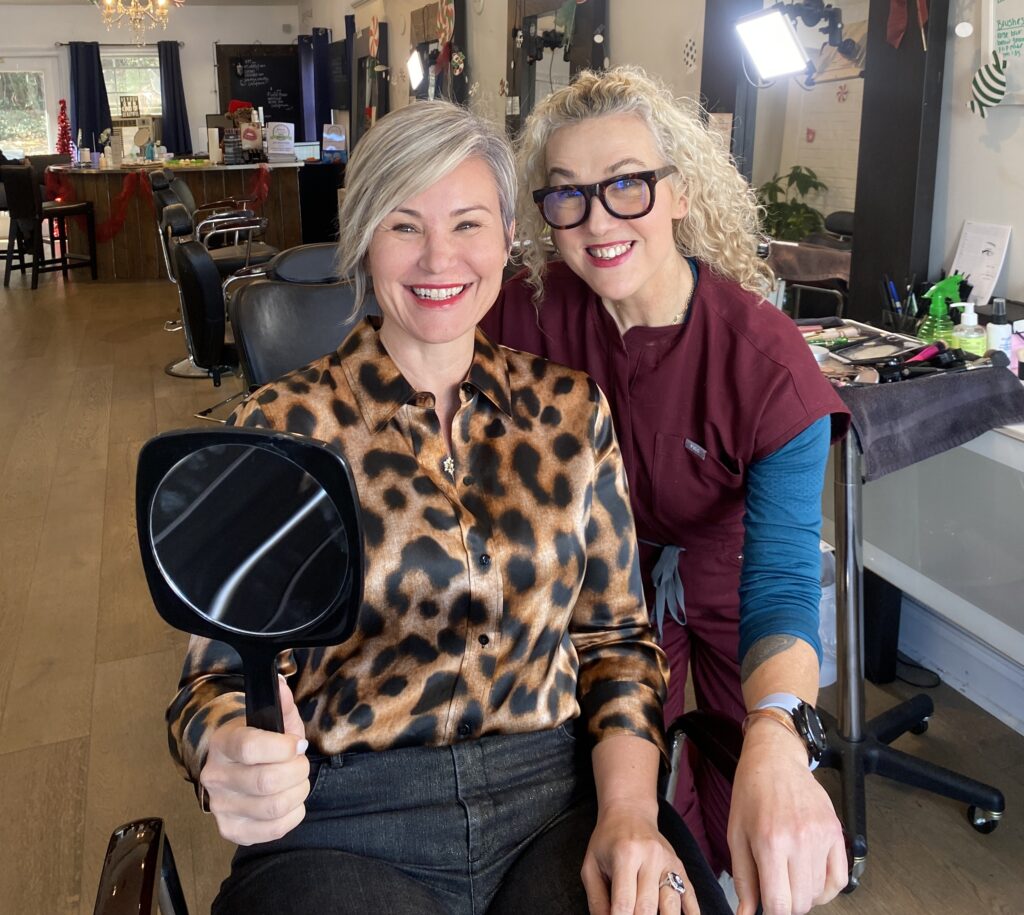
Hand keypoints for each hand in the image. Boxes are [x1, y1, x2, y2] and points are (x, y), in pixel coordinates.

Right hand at [200, 676, 310, 845]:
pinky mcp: (231, 830)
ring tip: (297, 781)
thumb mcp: (271, 720)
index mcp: (223, 743)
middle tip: (300, 763)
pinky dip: (294, 814)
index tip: (297, 744)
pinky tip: (291, 801)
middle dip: (297, 770)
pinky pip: (274, 830)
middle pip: (266, 781)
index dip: (284, 747)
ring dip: (298, 792)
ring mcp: (220, 807)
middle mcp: (215, 777)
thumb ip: (281, 704)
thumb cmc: (260, 742)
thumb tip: (281, 683)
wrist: (234, 768)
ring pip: (273, 806)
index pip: (251, 747)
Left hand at [582, 802, 699, 914]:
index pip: (624, 902)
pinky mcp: (679, 866)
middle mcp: (650, 857)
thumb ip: (596, 900)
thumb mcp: (591, 866)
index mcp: (625, 855)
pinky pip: (689, 895)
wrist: (629, 812)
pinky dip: (691, 913)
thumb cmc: (607, 842)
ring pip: (672, 905)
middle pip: (648, 907)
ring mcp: (668, 862)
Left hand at [729, 719, 846, 913]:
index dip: (771, 912)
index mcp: (770, 842)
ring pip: (819, 894)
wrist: (775, 759)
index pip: (779, 904)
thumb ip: (743, 879)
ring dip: (804, 894)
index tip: (766, 905)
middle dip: (786, 904)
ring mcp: (822, 837)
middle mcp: (799, 841)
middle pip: (801, 903)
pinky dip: (827, 888)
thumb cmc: (752, 793)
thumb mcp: (736, 835)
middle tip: (775, 887)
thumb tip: (745, 914)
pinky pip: (839, 879)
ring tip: (789, 875)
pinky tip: (810, 877)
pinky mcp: (836, 833)